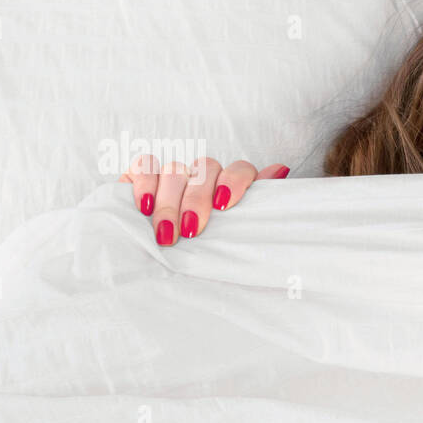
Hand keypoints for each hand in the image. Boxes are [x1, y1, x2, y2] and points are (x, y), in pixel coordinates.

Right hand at [118, 154, 289, 245]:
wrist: (163, 256)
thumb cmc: (206, 250)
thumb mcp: (234, 234)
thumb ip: (254, 207)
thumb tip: (280, 170)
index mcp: (231, 185)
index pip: (240, 169)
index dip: (234, 181)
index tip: (224, 205)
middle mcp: (204, 175)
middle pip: (205, 168)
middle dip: (197, 200)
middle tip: (192, 231)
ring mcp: (173, 173)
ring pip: (174, 169)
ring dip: (170, 202)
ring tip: (168, 233)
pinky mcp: (142, 175)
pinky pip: (144, 165)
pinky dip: (144, 185)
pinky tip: (145, 207)